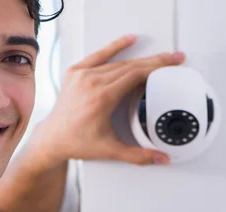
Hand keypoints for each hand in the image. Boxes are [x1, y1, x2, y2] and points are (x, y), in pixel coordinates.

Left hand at [30, 34, 185, 168]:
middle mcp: (91, 82)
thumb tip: (161, 158)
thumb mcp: (110, 150)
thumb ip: (139, 155)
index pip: (136, 75)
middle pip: (131, 66)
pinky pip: (97, 55)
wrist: (52, 138)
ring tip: (158, 57)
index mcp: (102, 97)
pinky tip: (128, 40)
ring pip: (118, 62)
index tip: (171, 66)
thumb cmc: (76, 142)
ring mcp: (82, 75)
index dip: (157, 69)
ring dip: (140, 59)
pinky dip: (114, 47)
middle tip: (173, 59)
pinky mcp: (75, 72)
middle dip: (155, 62)